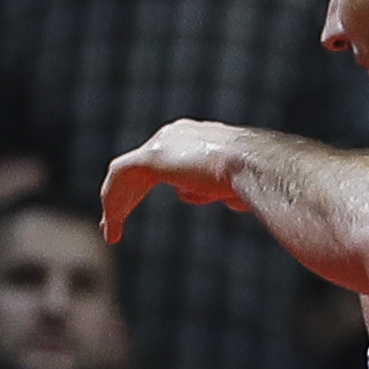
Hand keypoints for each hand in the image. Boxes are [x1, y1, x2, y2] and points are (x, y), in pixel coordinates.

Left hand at [102, 120, 249, 241]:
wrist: (258, 166)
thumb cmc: (258, 179)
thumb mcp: (234, 188)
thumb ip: (216, 188)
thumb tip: (205, 197)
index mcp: (196, 139)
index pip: (170, 161)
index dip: (161, 184)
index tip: (164, 206)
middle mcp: (175, 136)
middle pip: (143, 167)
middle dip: (129, 195)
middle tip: (116, 219)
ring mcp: (163, 143)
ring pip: (127, 174)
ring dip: (117, 203)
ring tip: (110, 231)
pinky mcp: (152, 156)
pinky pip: (120, 176)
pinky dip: (113, 201)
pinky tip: (112, 225)